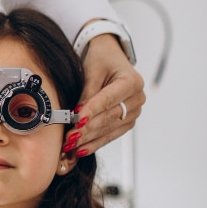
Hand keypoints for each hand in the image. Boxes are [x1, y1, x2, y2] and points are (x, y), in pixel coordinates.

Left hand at [63, 33, 145, 156]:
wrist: (109, 58)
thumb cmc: (100, 60)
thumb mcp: (91, 70)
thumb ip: (86, 92)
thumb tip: (77, 116)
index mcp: (132, 81)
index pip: (108, 99)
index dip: (92, 111)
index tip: (77, 121)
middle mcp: (137, 98)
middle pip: (110, 117)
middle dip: (88, 129)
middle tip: (69, 138)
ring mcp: (134, 112)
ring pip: (110, 129)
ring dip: (90, 139)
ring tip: (71, 146)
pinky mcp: (127, 121)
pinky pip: (111, 134)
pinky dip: (95, 142)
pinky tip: (81, 149)